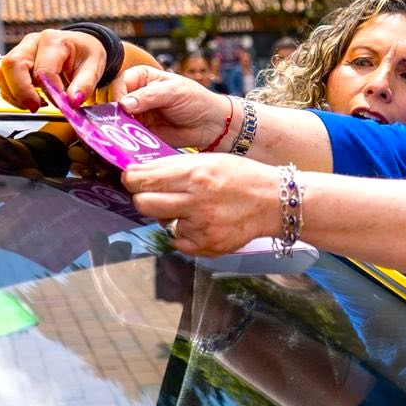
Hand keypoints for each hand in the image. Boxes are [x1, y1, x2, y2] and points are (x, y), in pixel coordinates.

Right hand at [0, 29, 107, 111]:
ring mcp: (19, 50)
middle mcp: (32, 42)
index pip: (43, 70)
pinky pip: (0, 78)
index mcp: (54, 41)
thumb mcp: (95, 67)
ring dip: (12, 93)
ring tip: (35, 103)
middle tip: (36, 107)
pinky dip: (10, 93)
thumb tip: (73, 102)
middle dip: (21, 92)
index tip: (60, 104)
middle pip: (12, 65)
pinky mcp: (13, 61)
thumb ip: (85, 85)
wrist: (81, 46)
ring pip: (0, 71)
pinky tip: (30, 99)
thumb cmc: (86, 54)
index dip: (49, 91)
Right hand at [114, 66, 235, 149]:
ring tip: (121, 133)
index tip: (122, 105)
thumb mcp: (174, 92)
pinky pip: (128, 135)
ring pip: (118, 120)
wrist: (210, 124)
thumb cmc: (196, 100)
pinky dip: (126, 139)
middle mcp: (137, 95)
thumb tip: (124, 103)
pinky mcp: (141, 133)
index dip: (118, 93)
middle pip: (115, 101)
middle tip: (118, 121)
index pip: (121, 82)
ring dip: (118, 127)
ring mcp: (138, 115)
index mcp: (143, 78)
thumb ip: (149, 96)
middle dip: (114, 112)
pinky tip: (128, 141)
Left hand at [122, 155, 283, 256]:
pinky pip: (177, 241)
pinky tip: (202, 222)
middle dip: (144, 197)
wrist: (273, 202)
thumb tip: (138, 172)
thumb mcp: (209, 160)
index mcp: (195, 175)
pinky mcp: (206, 246)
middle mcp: (196, 202)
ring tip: (189, 207)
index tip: (133, 178)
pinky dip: (184, 232)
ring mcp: (201, 227)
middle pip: (143, 203)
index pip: (143, 180)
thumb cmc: (241, 177)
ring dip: (167, 215)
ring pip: (160, 223)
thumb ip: (174, 166)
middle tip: (155, 194)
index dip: (132, 179)